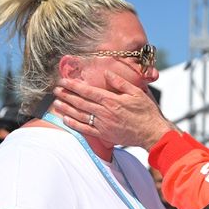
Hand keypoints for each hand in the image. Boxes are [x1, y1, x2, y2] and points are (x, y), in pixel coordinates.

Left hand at [53, 71, 176, 148]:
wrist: (153, 133)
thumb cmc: (147, 112)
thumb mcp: (137, 92)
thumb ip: (120, 83)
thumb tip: (107, 73)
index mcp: (112, 100)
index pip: (88, 91)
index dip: (73, 85)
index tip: (63, 80)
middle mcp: (105, 112)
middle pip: (81, 102)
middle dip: (66, 95)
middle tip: (55, 90)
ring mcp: (104, 125)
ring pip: (80, 115)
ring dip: (66, 109)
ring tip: (56, 103)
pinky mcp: (105, 135)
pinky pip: (85, 130)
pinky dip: (74, 124)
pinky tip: (66, 120)